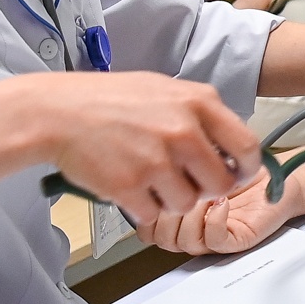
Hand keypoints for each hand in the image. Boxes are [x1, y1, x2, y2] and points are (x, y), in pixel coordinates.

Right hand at [38, 72, 261, 221]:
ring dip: (170, 199)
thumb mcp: (164, 90)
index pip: (247, 146)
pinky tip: (127, 184)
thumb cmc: (108, 100)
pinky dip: (142, 206)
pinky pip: (153, 213)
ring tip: (148, 178)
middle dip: (206, 189)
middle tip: (186, 182)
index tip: (235, 174)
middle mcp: (183, 131)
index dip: (244, 167)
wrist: (57, 112)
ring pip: (187, 203)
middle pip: (221, 183)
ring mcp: (157, 160)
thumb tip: (228, 145)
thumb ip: (200, 114)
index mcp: (197, 103)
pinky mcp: (131, 186)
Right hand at [136, 172, 298, 255]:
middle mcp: (190, 226)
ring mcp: (210, 236)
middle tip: (185, 184)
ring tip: (207, 192)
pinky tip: (222, 201)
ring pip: (183, 242)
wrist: (280, 174)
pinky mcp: (234, 240)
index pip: (145, 223)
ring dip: (192, 214)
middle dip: (168, 207)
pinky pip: (213, 241)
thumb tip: (148, 158)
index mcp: (176, 209)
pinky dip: (214, 221)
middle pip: (159, 236)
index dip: (147, 205)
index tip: (159, 180)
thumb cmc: (241, 167)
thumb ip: (170, 162)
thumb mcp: (197, 154)